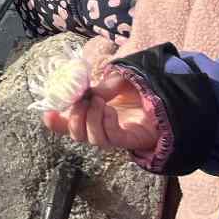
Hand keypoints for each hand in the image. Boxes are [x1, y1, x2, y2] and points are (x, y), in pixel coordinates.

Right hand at [41, 48, 157, 151]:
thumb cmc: (145, 87)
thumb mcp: (119, 78)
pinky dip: (104, 123)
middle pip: (77, 134)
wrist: (171, 95)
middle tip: (80, 102)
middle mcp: (103, 126)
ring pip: (90, 139)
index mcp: (96, 112)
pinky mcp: (129, 140)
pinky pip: (109, 138)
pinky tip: (109, 110)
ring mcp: (116, 134)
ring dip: (88, 120)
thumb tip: (88, 95)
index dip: (57, 122)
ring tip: (98, 102)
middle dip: (72, 119)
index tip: (48, 114)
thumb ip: (103, 86)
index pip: (72, 122)